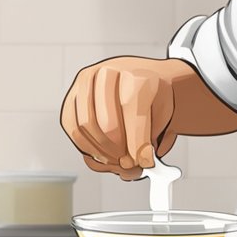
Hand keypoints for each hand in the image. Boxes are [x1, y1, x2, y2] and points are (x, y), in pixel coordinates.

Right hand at [61, 57, 177, 180]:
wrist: (144, 81)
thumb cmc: (153, 98)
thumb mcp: (164, 114)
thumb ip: (152, 137)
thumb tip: (137, 162)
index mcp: (136, 76)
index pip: (133, 115)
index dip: (137, 143)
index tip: (144, 160)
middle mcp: (108, 74)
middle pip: (106, 124)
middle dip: (119, 151)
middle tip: (129, 162)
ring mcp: (87, 84)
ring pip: (86, 127)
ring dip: (102, 151)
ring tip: (117, 158)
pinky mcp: (72, 96)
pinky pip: (72, 127)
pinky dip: (87, 145)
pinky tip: (103, 152)